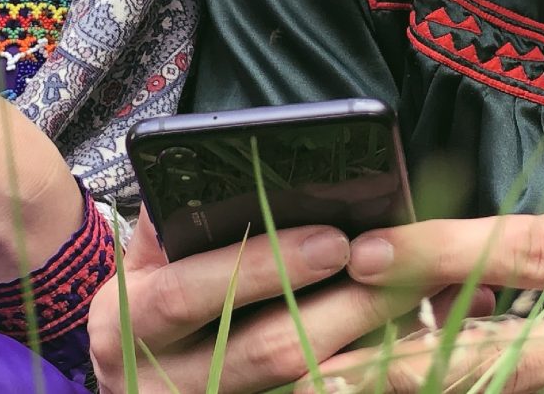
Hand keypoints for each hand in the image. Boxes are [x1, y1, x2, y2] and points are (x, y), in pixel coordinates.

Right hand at [90, 214, 438, 393]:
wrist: (125, 386)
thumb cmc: (143, 305)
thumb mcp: (139, 263)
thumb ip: (170, 223)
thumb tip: (219, 170)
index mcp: (127, 322)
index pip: (193, 292)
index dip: (265, 265)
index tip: (334, 239)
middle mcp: (161, 379)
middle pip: (266, 351)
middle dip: (343, 307)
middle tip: (402, 268)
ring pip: (301, 384)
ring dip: (366, 342)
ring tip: (419, 296)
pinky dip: (360, 372)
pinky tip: (403, 341)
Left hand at [316, 203, 543, 391]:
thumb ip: (541, 249)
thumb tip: (435, 260)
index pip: (525, 256)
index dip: (440, 255)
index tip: (368, 255)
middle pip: (512, 356)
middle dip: (413, 366)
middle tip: (324, 370)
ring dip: (441, 390)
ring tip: (350, 390)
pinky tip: (430, 388)